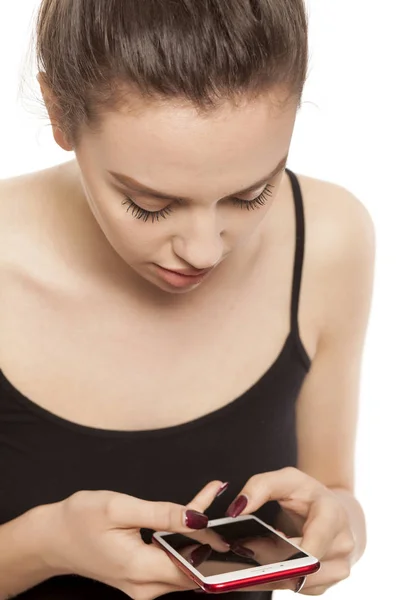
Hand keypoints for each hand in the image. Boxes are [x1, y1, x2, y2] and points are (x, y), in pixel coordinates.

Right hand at [39, 480, 226, 599]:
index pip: (193, 566)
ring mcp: (143, 587)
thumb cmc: (80, 519)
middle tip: (225, 502)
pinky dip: (184, 541)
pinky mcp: (142, 580)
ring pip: (185, 565)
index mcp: (140, 569)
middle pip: (193, 567)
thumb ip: (162, 514)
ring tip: (211, 498)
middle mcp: (145, 587)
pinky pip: (172, 563)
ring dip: (200, 536)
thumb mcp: (121, 507)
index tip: (233, 524)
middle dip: (211, 536)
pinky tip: (191, 516)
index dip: (215, 546)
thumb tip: (198, 518)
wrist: (51, 538)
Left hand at [225, 467, 355, 594]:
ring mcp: (338, 568)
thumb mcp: (285, 479)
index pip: (310, 545)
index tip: (250, 543)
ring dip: (270, 572)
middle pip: (300, 566)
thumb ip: (259, 487)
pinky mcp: (326, 583)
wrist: (333, 511)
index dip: (278, 550)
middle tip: (244, 548)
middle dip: (268, 561)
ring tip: (255, 552)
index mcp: (333, 516)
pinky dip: (276, 579)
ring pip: (296, 582)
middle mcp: (342, 545)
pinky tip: (264, 565)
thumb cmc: (308, 494)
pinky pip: (297, 589)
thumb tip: (237, 509)